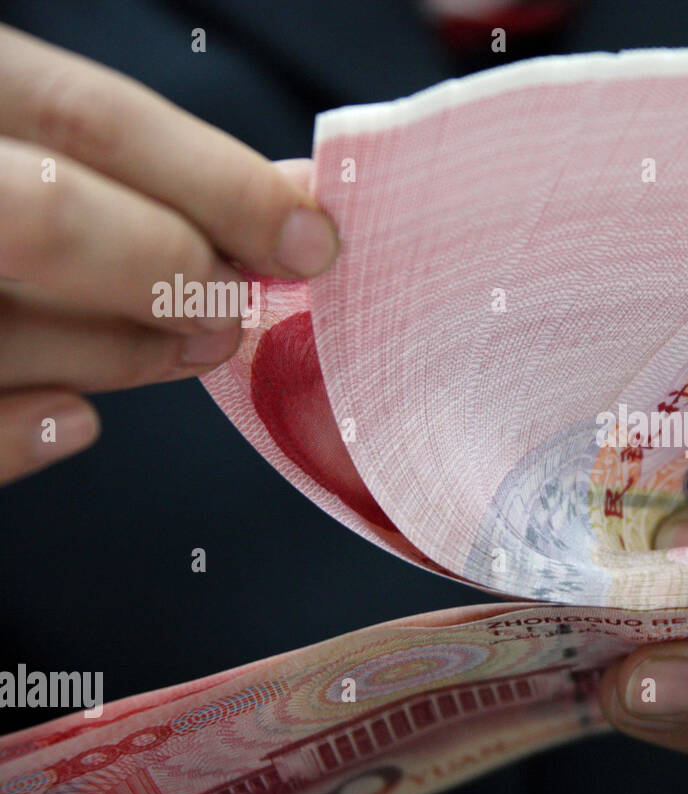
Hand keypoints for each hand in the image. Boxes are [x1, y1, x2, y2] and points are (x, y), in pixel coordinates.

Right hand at [0, 25, 337, 484]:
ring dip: (124, 350)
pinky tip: (74, 422)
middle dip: (172, 269)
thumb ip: (119, 163)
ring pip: (3, 326)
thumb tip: (286, 202)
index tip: (310, 236)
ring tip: (192, 347)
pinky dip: (16, 434)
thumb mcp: (8, 132)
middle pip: (48, 216)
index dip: (220, 183)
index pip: (86, 117)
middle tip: (235, 303)